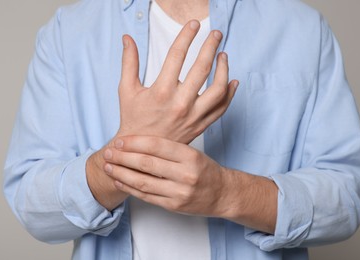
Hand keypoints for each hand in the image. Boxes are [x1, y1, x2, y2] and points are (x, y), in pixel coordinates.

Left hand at [103, 135, 277, 233]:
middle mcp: (186, 174)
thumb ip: (169, 148)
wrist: (222, 194)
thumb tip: (137, 141)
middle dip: (123, 158)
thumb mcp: (193, 153)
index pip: (156, 145)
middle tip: (108, 152)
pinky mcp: (174, 206)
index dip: (134, 143)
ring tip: (107, 167)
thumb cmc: (205, 170)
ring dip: (121, 174)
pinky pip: (146, 196)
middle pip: (147, 164)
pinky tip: (119, 181)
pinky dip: (130, 188)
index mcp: (190, 156)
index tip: (119, 141)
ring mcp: (179, 192)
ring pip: (143, 182)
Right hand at [117, 20, 237, 143]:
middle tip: (216, 34)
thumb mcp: (126, 90)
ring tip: (223, 56)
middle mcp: (180, 103)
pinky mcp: (201, 125)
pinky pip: (222, 108)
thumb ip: (129, 62)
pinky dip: (230, 94)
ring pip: (218, 89)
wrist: (142, 152)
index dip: (187, 36)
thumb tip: (127, 38)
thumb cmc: (133, 119)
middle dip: (211, 46)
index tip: (194, 25)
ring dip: (224, 69)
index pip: (177, 56)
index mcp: (161, 91)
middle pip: (202, 68)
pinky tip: (232, 81)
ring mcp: (193, 116)